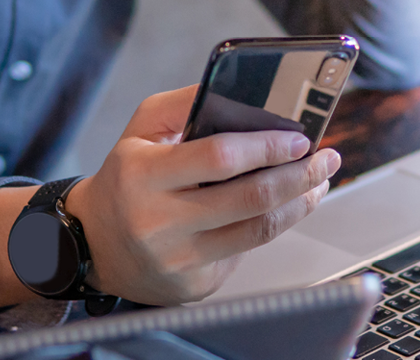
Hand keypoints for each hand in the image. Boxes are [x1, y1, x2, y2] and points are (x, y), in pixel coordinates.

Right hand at [65, 85, 339, 304]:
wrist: (94, 244)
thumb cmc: (126, 179)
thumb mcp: (140, 130)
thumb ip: (185, 104)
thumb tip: (241, 92)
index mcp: (143, 175)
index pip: (220, 158)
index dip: (267, 147)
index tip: (299, 139)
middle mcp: (158, 221)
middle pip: (251, 198)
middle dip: (300, 176)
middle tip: (325, 159)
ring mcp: (178, 259)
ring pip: (259, 231)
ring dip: (299, 204)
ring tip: (316, 183)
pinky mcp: (194, 285)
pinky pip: (246, 253)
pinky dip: (270, 227)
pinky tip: (283, 209)